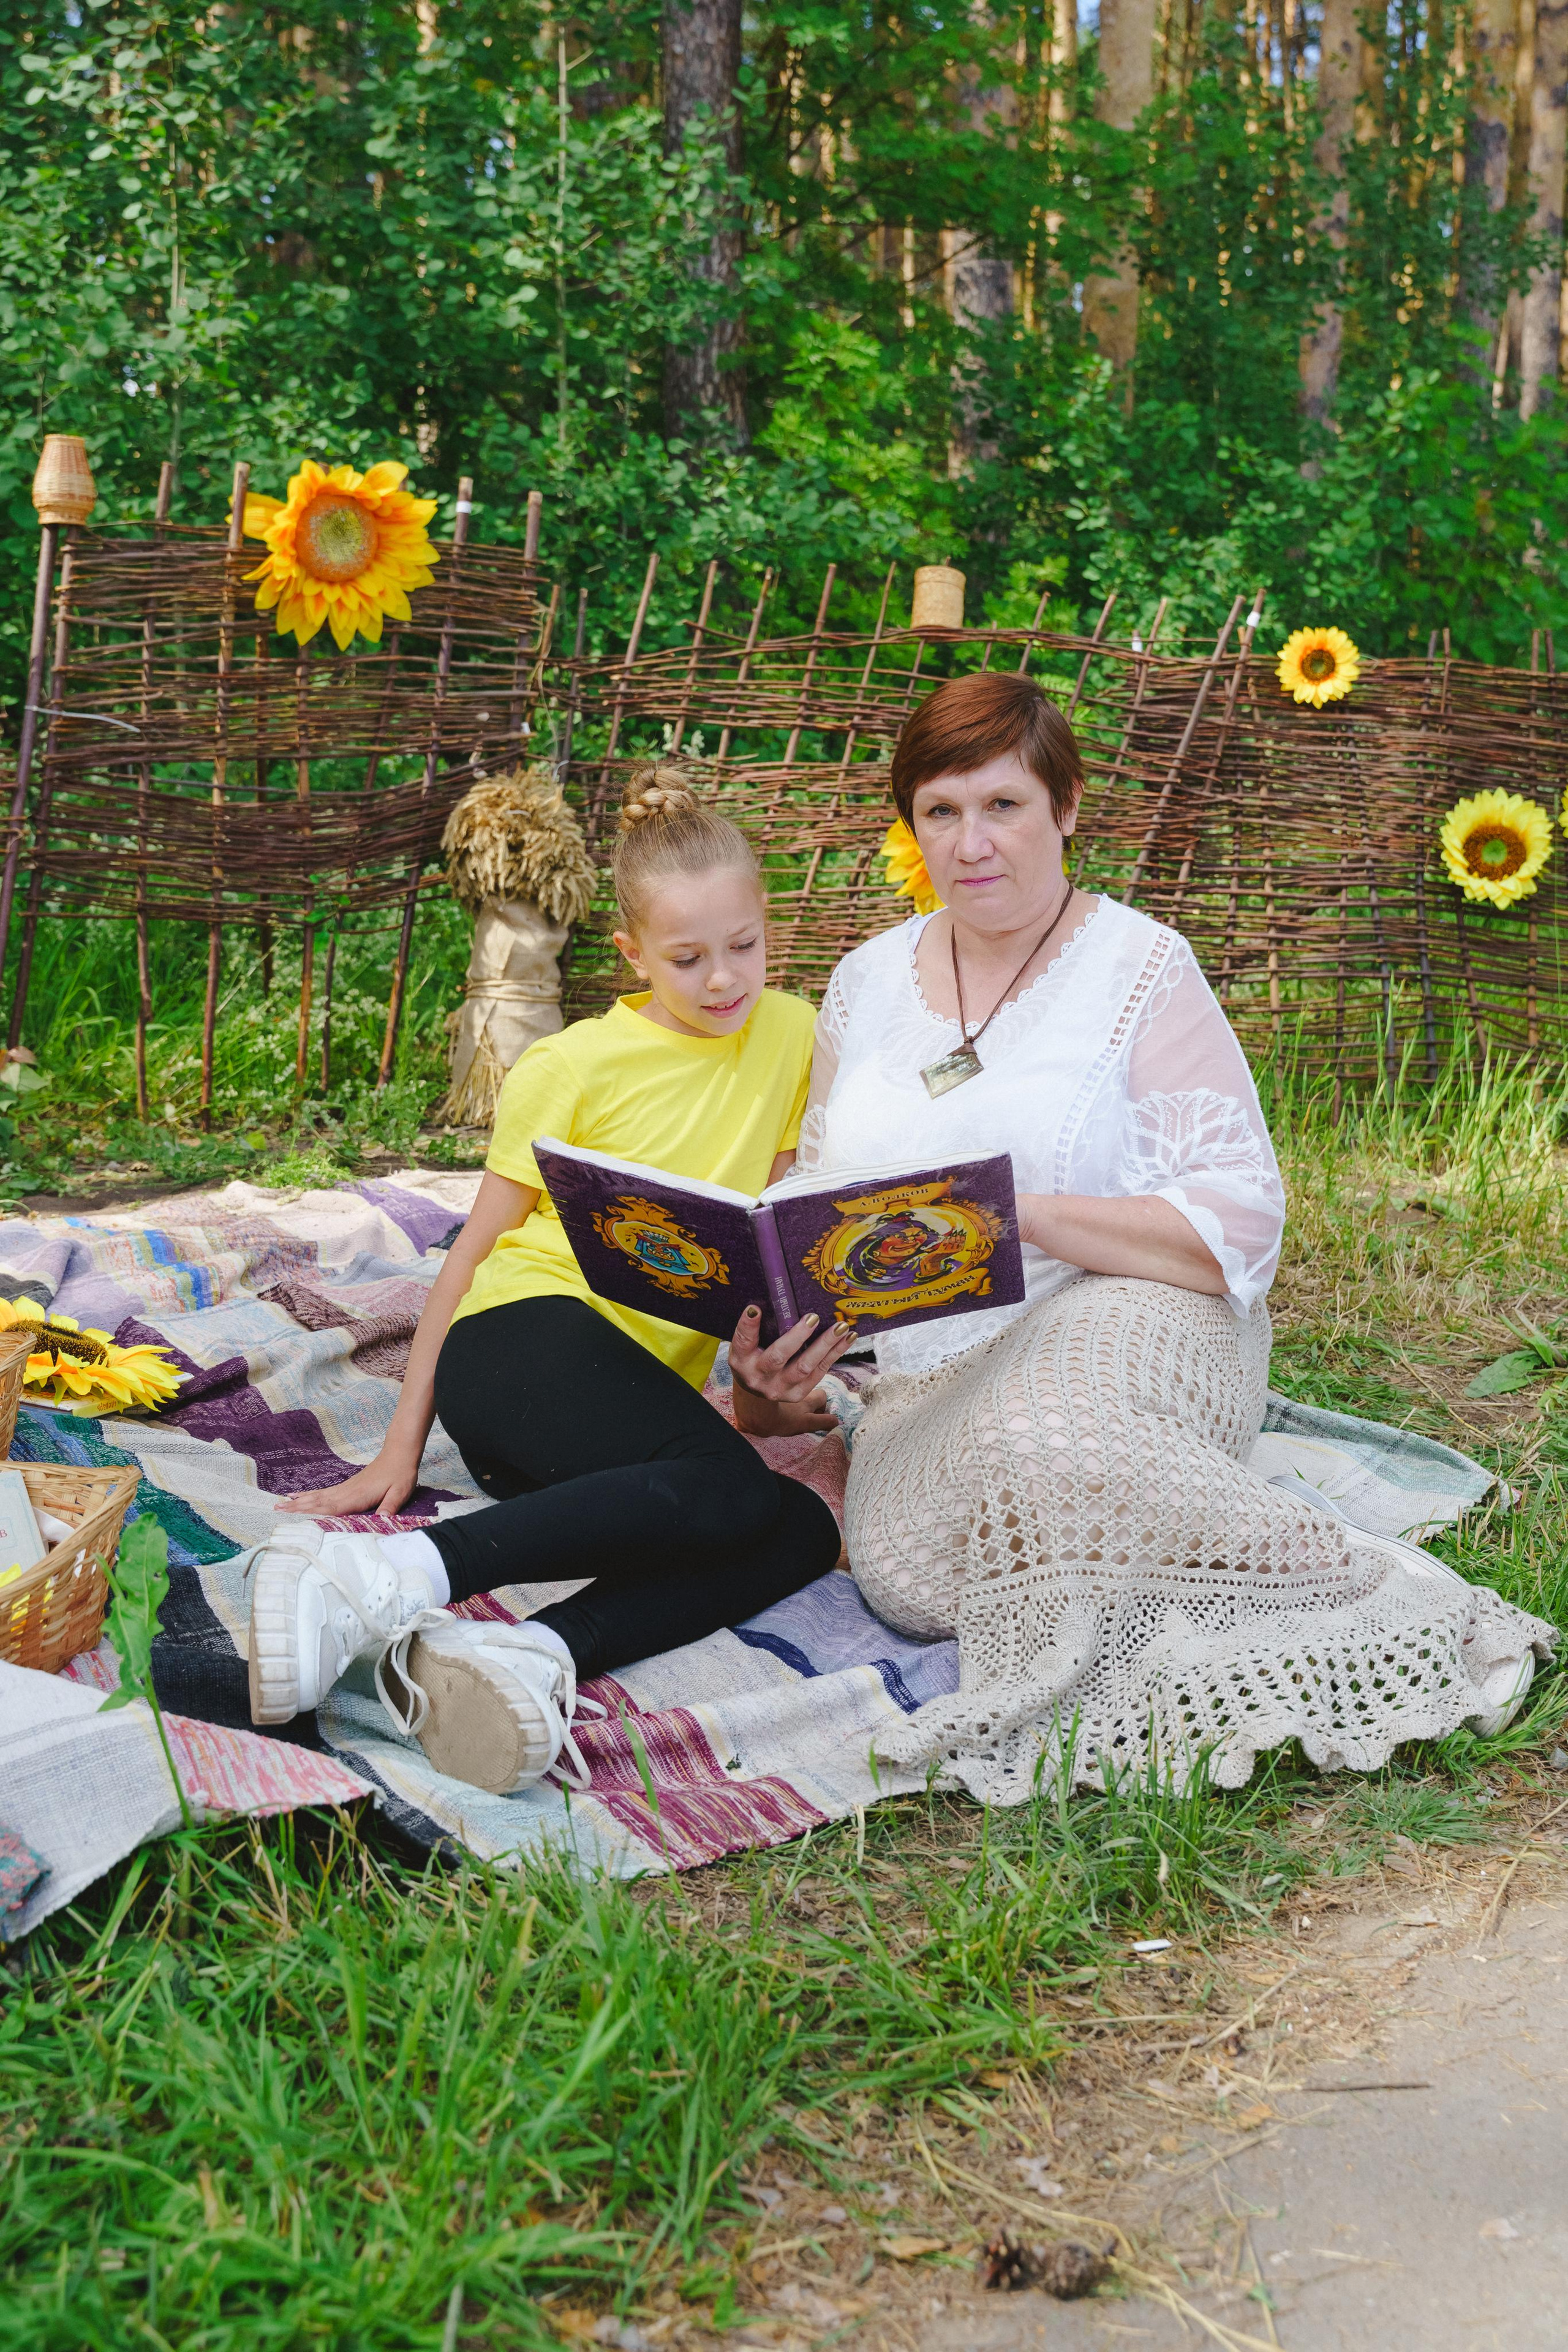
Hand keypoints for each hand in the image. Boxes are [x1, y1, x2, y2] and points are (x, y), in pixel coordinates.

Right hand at [277, 1445, 421, 1517]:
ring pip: (319, 1496)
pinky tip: (303, 1496)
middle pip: (319, 1500)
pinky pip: (326, 1492)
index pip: (332, 1507)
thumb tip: (383, 1520)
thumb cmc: (401, 1474)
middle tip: (277, 1508)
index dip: (312, 1511)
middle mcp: (347, 1491)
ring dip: (300, 1500)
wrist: (400, 1453)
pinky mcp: (348, 1485)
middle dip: (298, 1506)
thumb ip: (390, 1506)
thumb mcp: (400, 1492)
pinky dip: (311, 1495)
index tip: (293, 1514)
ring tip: (282, 1502)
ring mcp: (346, 1487)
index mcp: (358, 1495)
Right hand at [728, 1304, 855, 1437]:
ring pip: (804, 1367)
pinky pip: (819, 1372)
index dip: (748, 1326)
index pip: (742, 1341)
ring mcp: (778, 1388)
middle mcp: (758, 1376)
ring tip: (840, 1327)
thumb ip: (759, 1329)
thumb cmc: (754, 1357)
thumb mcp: (748, 1345)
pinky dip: (835, 1354)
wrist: (757, 1391)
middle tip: (813, 1317)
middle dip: (797, 1336)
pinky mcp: (797, 1394)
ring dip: (825, 1345)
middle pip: (778, 1356)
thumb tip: (781, 1302)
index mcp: (741, 1359)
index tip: (755, 1308)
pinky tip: (847, 1338)